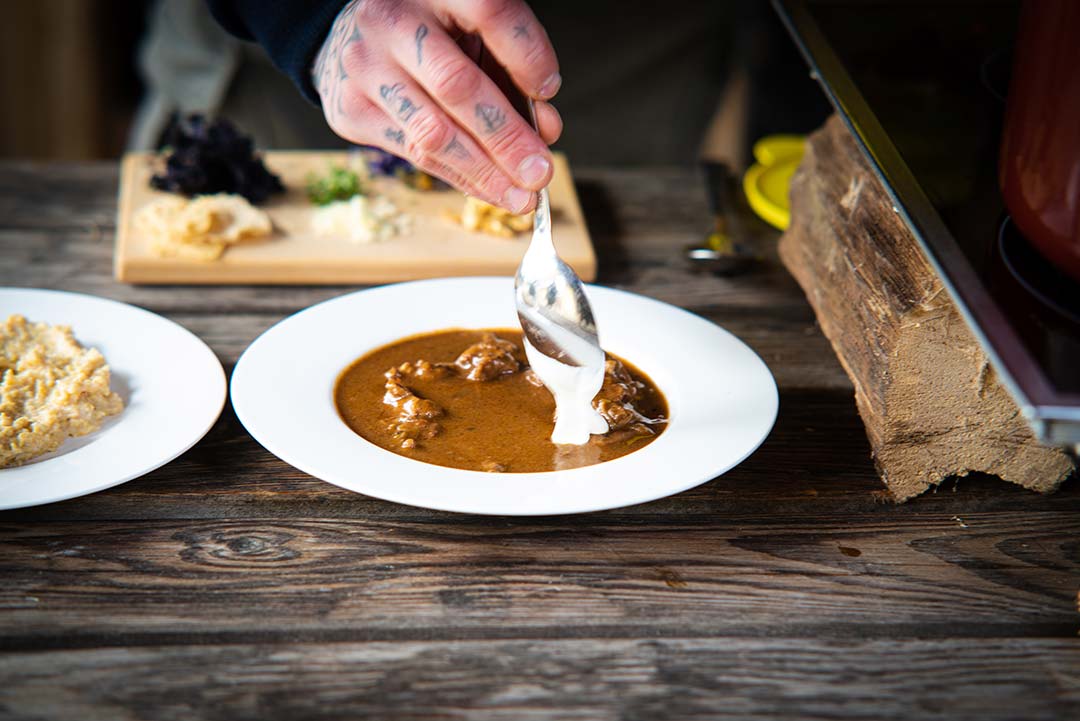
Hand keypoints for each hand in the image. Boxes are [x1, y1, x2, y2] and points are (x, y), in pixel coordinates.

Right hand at [312, 0, 561, 212]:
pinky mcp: (351, 109)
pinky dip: (459, 177)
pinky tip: (489, 190)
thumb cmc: (436, 36)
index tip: (549, 89)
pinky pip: (413, 153)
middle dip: (507, 138)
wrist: (358, 38)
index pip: (488, 12)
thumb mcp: (476, 35)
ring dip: (484, 172)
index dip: (526, 54)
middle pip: (456, 85)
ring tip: (521, 196)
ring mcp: (365, 66)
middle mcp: (392, 21)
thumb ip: (512, 72)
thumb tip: (545, 132)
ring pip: (431, 132)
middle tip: (541, 173)